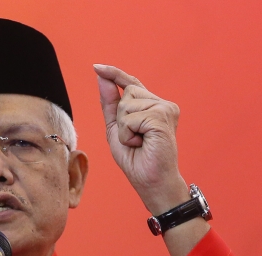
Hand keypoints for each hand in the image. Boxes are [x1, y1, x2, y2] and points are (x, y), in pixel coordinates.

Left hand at [94, 64, 189, 215]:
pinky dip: (128, 134)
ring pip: (127, 104)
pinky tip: (141, 144)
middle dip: (121, 117)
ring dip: (124, 128)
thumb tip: (101, 76)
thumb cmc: (137, 161)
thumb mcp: (117, 129)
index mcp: (153, 106)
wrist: (153, 183)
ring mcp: (165, 109)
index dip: (115, 74)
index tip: (97, 67)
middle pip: (127, 91)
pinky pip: (130, 117)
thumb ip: (110, 104)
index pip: (132, 83)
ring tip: (139, 143)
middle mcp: (162, 104)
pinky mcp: (162, 116)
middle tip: (135, 139)